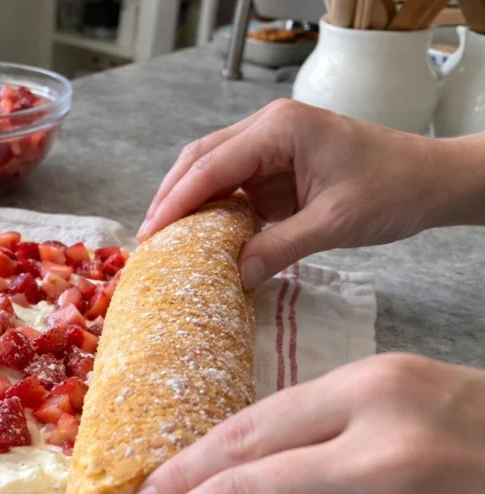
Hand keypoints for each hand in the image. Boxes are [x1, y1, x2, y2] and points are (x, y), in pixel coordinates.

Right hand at [138, 100, 484, 289]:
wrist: (431, 180)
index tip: (149, 234)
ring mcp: (270, 147)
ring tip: (163, 240)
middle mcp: (268, 130)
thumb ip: (279, 248)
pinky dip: (211, 210)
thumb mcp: (334, 223)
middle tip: (148, 240)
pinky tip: (197, 236)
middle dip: (170, 198)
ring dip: (186, 203)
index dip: (176, 201)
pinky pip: (231, 186)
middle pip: (199, 160)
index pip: (211, 166)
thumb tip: (232, 277)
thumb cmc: (393, 190)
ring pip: (210, 170)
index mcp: (280, 130)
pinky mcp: (275, 167)